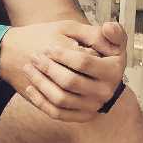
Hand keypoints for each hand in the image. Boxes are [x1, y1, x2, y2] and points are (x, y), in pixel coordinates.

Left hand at [0, 19, 127, 122]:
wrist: (96, 75)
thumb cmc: (96, 50)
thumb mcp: (105, 37)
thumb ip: (111, 30)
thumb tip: (108, 27)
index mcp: (114, 70)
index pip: (83, 62)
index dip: (62, 54)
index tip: (47, 48)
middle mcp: (106, 91)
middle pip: (70, 81)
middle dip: (48, 68)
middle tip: (34, 57)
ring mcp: (93, 106)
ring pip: (61, 99)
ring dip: (40, 83)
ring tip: (28, 69)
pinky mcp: (82, 116)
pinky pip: (57, 113)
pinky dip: (40, 101)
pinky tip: (30, 88)